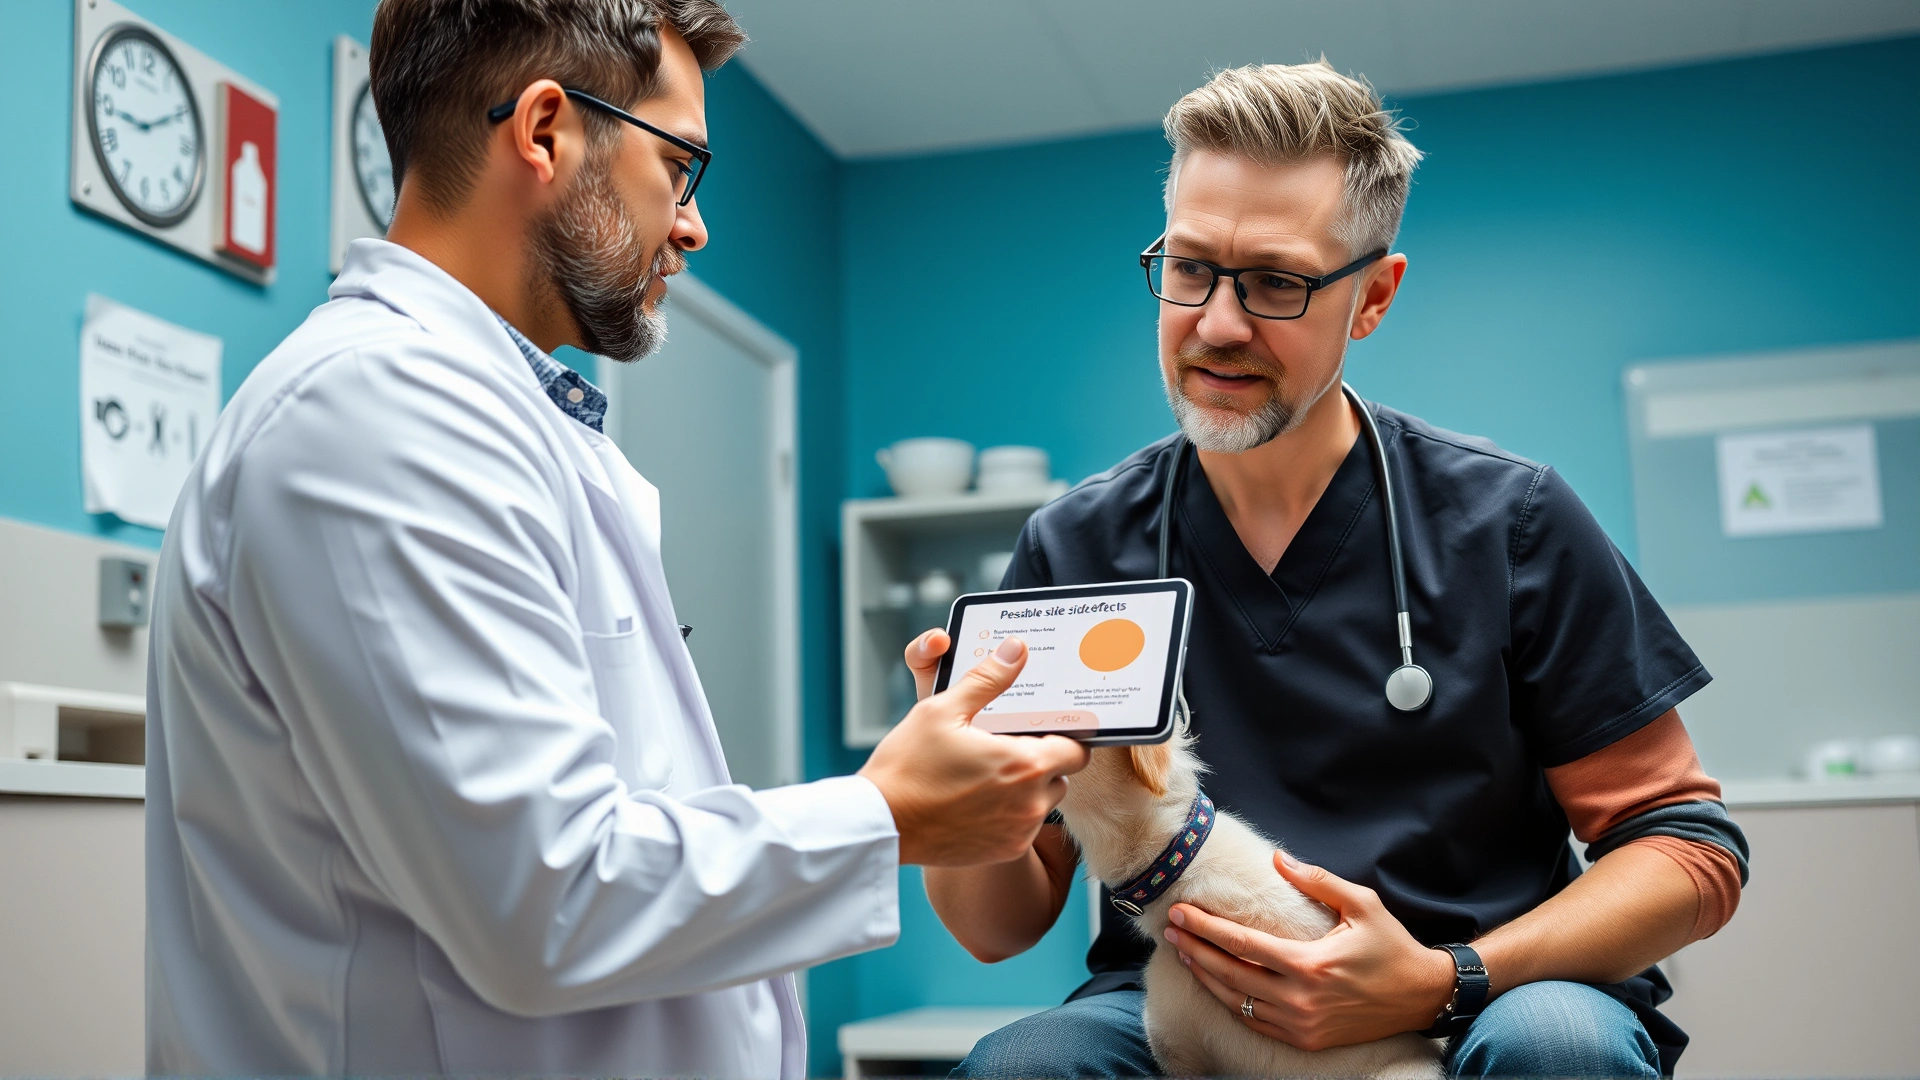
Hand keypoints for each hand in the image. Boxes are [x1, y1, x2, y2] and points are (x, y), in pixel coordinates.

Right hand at [860, 636, 1089, 865]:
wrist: (882, 823)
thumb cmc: (909, 765)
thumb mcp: (943, 709)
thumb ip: (986, 678)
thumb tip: (1015, 649)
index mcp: (1024, 763)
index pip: (1076, 749)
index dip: (1061, 736)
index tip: (1039, 730)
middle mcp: (1031, 802)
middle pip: (1061, 775)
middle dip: (1040, 761)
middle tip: (1004, 749)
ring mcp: (1019, 831)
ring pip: (1043, 802)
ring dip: (1027, 789)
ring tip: (986, 774)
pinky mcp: (1005, 850)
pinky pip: (1023, 827)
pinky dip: (1010, 814)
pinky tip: (976, 801)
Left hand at [1162, 851, 1455, 1049]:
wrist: (1422, 996)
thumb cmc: (1391, 946)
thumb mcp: (1362, 904)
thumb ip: (1317, 881)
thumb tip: (1278, 858)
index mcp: (1311, 964)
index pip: (1242, 943)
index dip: (1205, 928)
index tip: (1180, 913)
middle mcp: (1301, 999)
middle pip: (1230, 974)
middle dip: (1195, 950)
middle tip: (1171, 930)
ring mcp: (1302, 1024)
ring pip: (1237, 1002)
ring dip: (1206, 977)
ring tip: (1184, 954)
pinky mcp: (1306, 1040)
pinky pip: (1256, 1022)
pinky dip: (1231, 1003)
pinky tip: (1216, 984)